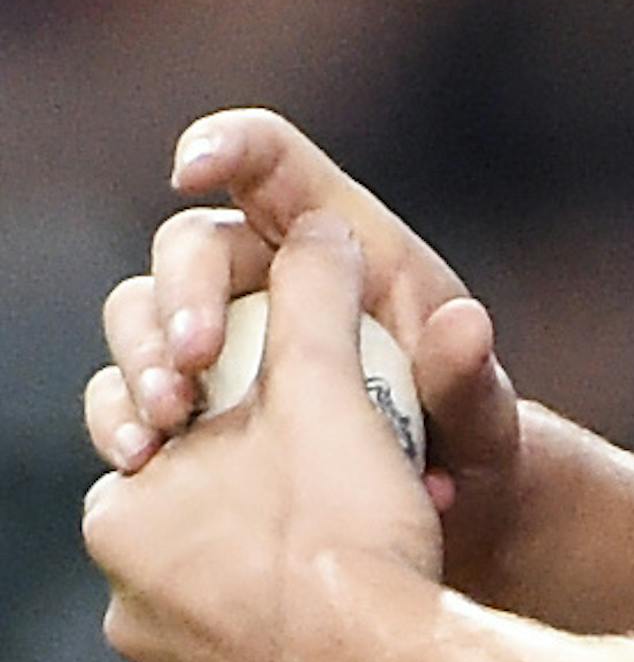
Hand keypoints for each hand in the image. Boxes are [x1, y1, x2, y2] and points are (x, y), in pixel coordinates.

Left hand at [84, 213, 443, 661]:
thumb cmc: (345, 541)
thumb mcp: (331, 389)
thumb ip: (315, 301)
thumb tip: (315, 232)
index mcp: (122, 516)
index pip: (161, 436)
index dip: (230, 413)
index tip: (298, 417)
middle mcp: (127, 608)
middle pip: (194, 521)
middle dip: (254, 498)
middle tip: (337, 483)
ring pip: (224, 601)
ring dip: (278, 575)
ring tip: (362, 553)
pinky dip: (304, 644)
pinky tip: (364, 628)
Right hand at [85, 107, 526, 604]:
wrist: (440, 516)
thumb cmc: (469, 444)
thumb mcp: (486, 423)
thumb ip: (473, 380)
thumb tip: (464, 325)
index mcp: (342, 244)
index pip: (271, 160)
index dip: (227, 145)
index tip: (190, 169)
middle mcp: (268, 277)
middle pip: (190, 245)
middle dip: (180, 295)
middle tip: (194, 361)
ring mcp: (222, 339)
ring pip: (141, 312)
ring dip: (140, 359)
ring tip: (164, 425)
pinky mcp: (191, 401)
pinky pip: (126, 391)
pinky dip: (119, 417)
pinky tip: (138, 458)